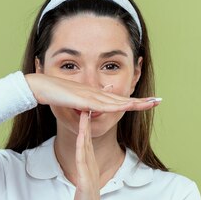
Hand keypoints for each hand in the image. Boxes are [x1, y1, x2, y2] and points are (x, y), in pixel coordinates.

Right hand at [24, 73, 159, 113]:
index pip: (118, 100)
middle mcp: (96, 94)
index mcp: (95, 96)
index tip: (148, 103)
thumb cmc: (54, 95)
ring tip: (151, 104)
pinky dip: (116, 106)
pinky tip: (127, 106)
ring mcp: (91, 95)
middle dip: (141, 101)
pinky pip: (103, 104)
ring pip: (117, 101)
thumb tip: (91, 112)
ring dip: (134, 103)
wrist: (41, 86)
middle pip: (123, 99)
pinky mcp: (84, 99)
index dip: (134, 101)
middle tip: (159, 101)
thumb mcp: (72, 106)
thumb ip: (83, 109)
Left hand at [72, 107, 106, 199]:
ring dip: (85, 129)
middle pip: (89, 137)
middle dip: (89, 118)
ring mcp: (89, 173)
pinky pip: (83, 162)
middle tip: (91, 99)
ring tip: (84, 112)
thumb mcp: (83, 182)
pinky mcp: (86, 182)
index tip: (86, 104)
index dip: (86, 121)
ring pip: (87, 147)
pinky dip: (82, 149)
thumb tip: (80, 159)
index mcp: (89, 164)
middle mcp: (91, 165)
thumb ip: (82, 170)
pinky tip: (81, 139)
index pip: (87, 138)